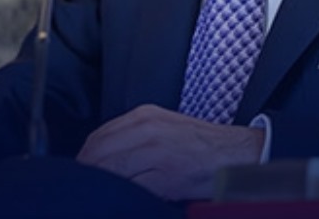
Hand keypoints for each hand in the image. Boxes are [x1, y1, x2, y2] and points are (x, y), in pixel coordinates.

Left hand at [76, 104, 263, 200]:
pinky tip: (122, 203)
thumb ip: (134, 137)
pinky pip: (133, 189)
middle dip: (86, 174)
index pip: (98, 138)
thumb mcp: (163, 127)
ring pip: (111, 172)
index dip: (84, 159)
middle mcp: (146, 128)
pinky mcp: (167, 176)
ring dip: (101, 186)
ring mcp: (156, 152)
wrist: (238, 153)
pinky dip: (123, 197)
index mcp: (143, 116)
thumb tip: (103, 158)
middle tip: (82, 190)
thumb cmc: (200, 144)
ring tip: (98, 197)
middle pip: (98, 154)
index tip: (80, 173)